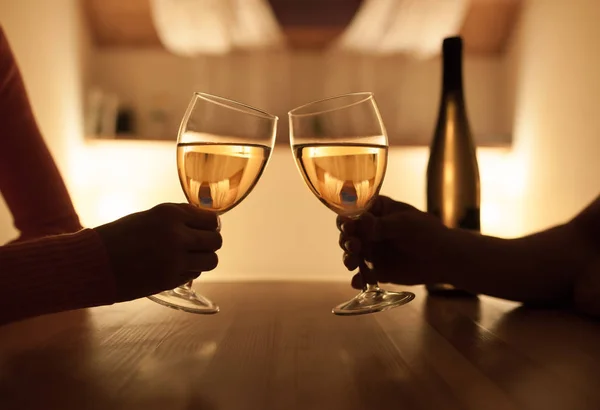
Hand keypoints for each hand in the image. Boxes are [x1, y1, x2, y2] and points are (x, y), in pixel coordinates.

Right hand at [94, 203, 221, 301]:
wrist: (93, 262)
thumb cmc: (119, 236)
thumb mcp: (150, 217)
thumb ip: (179, 218)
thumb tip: (208, 223)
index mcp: (170, 214)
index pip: (211, 219)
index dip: (210, 225)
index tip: (204, 229)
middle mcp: (176, 235)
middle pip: (216, 240)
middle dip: (209, 243)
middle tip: (198, 245)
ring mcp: (175, 259)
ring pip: (211, 260)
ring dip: (203, 259)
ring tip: (188, 257)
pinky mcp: (170, 279)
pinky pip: (194, 274)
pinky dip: (189, 271)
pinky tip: (173, 267)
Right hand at [337, 196, 457, 288]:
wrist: (445, 259)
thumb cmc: (427, 233)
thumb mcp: (405, 224)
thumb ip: (380, 225)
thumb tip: (358, 220)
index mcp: (377, 212)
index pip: (354, 212)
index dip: (347, 219)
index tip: (347, 227)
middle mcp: (370, 230)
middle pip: (349, 233)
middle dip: (346, 240)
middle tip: (354, 246)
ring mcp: (372, 250)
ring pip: (352, 254)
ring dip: (348, 258)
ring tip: (352, 264)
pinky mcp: (377, 270)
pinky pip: (363, 274)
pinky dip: (358, 278)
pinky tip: (357, 282)